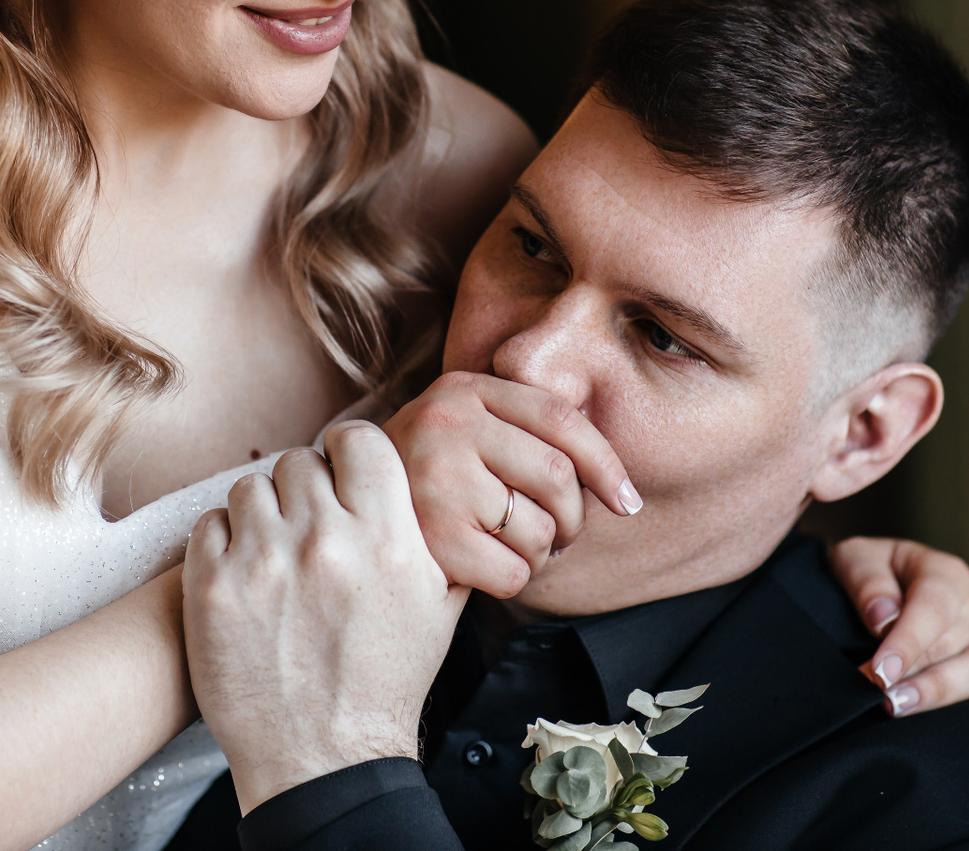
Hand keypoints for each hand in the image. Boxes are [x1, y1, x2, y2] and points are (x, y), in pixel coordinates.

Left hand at [183, 422, 464, 812]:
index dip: (347, 454)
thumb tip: (433, 481)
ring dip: (261, 516)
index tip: (340, 477)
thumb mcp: (441, 606)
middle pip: (300, 462)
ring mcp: (263, 561)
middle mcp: (325, 540)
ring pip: (250, 488)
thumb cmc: (385, 682)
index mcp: (386, 537)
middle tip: (308, 533)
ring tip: (274, 558)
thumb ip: (436, 534)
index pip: (357, 439)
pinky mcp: (213, 588)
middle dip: (304, 492)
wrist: (324, 759)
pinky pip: (209, 524)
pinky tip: (244, 578)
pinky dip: (223, 543)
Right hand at [382, 371, 639, 597]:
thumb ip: (525, 433)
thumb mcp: (465, 429)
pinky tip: (488, 568)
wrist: (341, 510)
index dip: (606, 464)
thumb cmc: (425, 477)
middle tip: (559, 535)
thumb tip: (620, 491)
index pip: (560, 418)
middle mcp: (448, 423)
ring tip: (515, 548)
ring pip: (540, 530)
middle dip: (574, 519)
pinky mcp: (431, 537)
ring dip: (541, 554)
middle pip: (559, 478)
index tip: (627, 502)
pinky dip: (514, 579)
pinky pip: (513, 572)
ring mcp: (437, 479)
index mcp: (465, 389)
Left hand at [829, 536, 968, 727]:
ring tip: (900, 705)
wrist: (884, 583)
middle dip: (913, 674)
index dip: (907, 642)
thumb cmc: (872, 573)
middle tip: (877, 693)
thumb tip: (883, 619)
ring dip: (942, 693)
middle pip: (955, 645)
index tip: (879, 670)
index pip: (933, 608)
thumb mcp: (856, 558)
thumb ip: (867, 582)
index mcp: (946, 574)